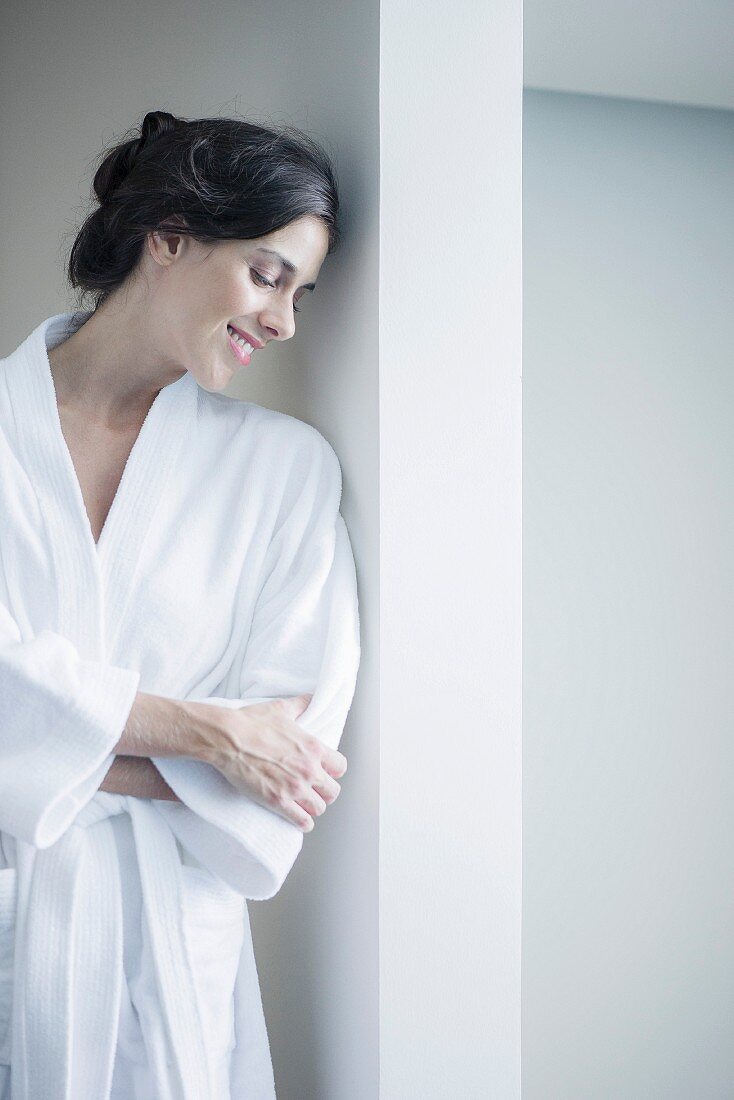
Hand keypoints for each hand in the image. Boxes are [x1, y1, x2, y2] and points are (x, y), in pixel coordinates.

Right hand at [202, 694, 347, 831]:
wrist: (229, 738)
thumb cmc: (252, 722)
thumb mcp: (281, 709)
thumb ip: (300, 704)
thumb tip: (310, 697)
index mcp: (313, 747)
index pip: (340, 767)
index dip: (333, 771)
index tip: (326, 772)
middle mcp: (309, 769)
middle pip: (333, 791)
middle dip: (325, 792)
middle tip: (316, 791)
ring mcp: (294, 787)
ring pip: (319, 808)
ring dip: (313, 807)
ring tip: (306, 805)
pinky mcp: (278, 801)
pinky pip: (302, 821)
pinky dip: (303, 822)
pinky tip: (299, 819)